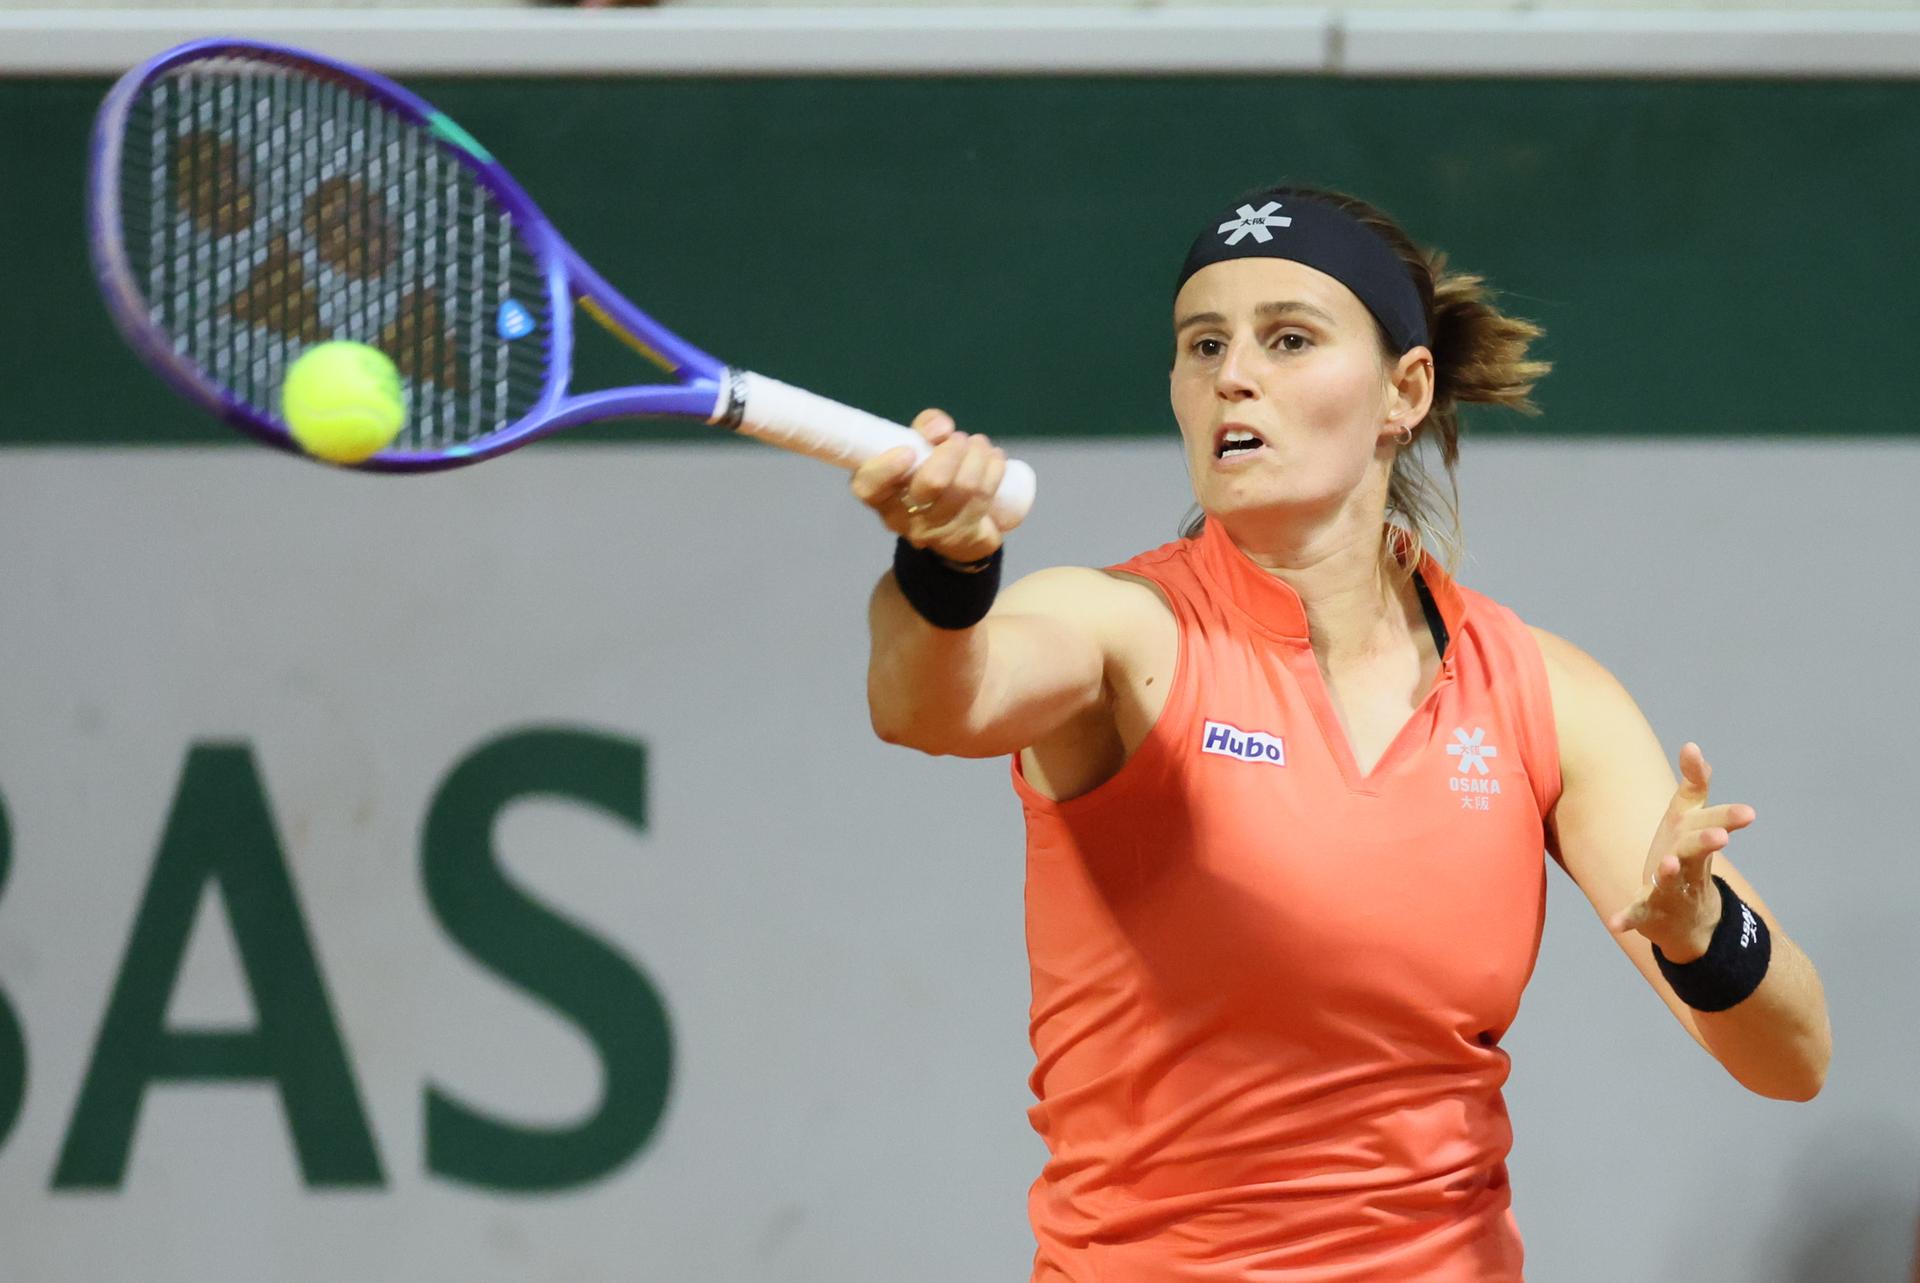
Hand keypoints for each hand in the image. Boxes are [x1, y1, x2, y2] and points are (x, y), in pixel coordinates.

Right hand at [849, 408, 1009, 564]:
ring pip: (963, 489)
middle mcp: (900, 518)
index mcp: (879, 494)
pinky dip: (993, 472)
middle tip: (961, 438)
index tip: (909, 451)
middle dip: (953, 451)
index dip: (886, 469)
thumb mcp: (917, 447)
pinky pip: (983, 500)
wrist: (951, 526)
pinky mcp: (962, 537)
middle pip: (931, 484)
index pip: (869, 487)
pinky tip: (995, 459)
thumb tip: (941, 429)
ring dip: (978, 458)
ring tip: (980, 444)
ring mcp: (933, 532)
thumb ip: (924, 429)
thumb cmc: (925, 475)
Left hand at [1608, 742, 1755, 960]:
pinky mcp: (1650, 912)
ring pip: (1671, 882)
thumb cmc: (1686, 856)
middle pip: (1697, 851)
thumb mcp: (1689, 819)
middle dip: (1706, 842)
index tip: (1748, 813)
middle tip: (1721, 836)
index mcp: (1694, 840)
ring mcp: (1670, 890)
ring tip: (1668, 863)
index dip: (1727, 817)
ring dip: (1671, 873)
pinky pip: (1638, 914)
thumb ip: (1693, 785)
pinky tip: (1615, 922)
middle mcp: (1688, 865)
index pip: (1712, 823)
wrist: (1690, 918)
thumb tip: (1693, 747)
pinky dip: (1628, 918)